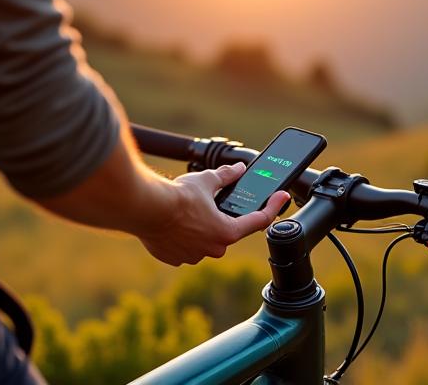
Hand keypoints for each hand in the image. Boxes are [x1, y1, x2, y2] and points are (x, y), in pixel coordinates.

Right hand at [137, 162, 289, 265]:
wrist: (145, 209)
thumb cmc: (177, 196)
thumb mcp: (207, 180)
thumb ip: (226, 175)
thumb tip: (238, 169)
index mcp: (227, 232)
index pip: (259, 220)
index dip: (273, 207)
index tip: (281, 198)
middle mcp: (213, 248)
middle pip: (227, 231)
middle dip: (222, 217)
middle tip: (211, 203)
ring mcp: (193, 256)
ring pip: (204, 241)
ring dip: (201, 228)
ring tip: (188, 211)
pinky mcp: (175, 259)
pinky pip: (184, 248)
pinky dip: (182, 237)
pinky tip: (174, 224)